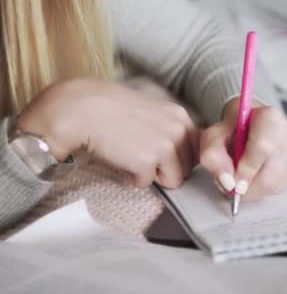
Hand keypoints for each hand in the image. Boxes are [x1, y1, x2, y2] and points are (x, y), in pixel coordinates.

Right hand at [18, 78, 197, 187]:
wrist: (82, 109)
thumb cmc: (113, 111)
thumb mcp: (153, 113)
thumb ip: (171, 131)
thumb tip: (183, 156)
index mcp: (181, 117)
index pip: (197, 151)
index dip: (179, 158)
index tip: (161, 154)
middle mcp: (178, 129)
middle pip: (188, 168)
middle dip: (167, 168)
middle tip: (141, 153)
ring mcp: (165, 146)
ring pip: (173, 180)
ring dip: (153, 174)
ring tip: (132, 156)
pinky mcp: (148, 161)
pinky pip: (147, 183)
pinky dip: (133, 177)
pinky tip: (121, 158)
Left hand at [199, 98, 286, 201]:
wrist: (248, 124)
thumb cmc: (233, 128)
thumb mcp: (213, 136)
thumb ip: (212, 155)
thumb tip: (227, 181)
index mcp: (270, 116)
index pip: (262, 148)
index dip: (247, 170)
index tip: (232, 184)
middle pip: (271, 171)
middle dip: (248, 185)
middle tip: (231, 187)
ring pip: (276, 182)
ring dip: (254, 189)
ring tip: (240, 180)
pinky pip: (280, 187)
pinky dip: (263, 190)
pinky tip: (253, 178)